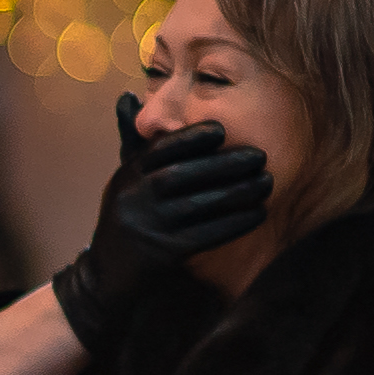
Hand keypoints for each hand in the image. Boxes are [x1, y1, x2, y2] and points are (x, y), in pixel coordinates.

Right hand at [49, 93, 269, 352]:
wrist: (106, 278)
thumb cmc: (126, 220)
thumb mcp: (124, 180)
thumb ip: (133, 142)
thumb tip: (127, 96)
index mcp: (126, 176)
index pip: (158, 150)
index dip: (190, 138)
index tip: (221, 130)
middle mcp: (132, 199)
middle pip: (180, 175)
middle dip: (222, 165)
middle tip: (259, 156)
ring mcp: (145, 227)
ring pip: (195, 205)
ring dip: (236, 193)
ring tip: (266, 183)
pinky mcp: (161, 255)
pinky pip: (204, 235)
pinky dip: (233, 223)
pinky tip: (257, 214)